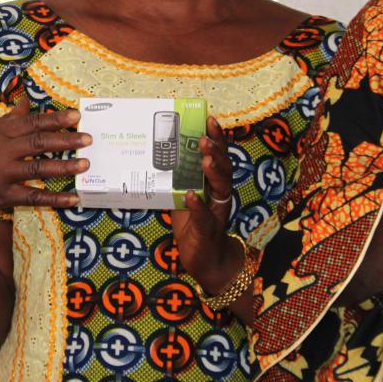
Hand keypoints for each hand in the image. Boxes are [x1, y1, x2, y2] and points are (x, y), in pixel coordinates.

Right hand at [0, 95, 90, 231]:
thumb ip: (7, 120)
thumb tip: (26, 101)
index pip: (30, 122)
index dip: (55, 118)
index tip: (76, 115)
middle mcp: (0, 150)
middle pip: (38, 142)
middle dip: (65, 139)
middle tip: (88, 138)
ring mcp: (0, 174)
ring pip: (38, 168)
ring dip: (64, 167)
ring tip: (84, 164)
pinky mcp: (0, 197)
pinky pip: (33, 198)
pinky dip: (55, 199)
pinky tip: (72, 199)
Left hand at [172, 116, 241, 292]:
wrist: (207, 262)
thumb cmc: (195, 226)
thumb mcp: (184, 198)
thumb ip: (178, 180)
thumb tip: (158, 155)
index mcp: (215, 185)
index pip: (219, 157)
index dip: (217, 139)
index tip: (210, 119)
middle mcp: (220, 195)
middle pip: (224, 168)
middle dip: (216, 150)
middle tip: (204, 137)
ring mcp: (217, 212)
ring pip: (221, 188)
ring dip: (213, 172)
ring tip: (204, 159)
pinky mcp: (208, 231)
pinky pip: (205, 216)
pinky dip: (198, 205)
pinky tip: (191, 195)